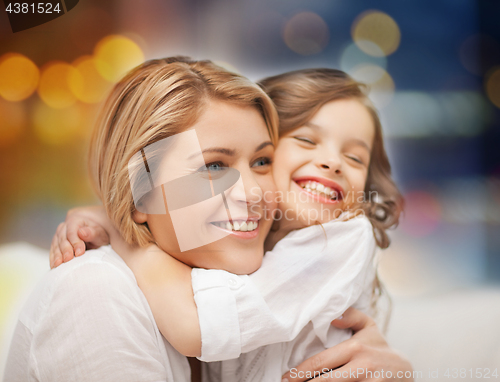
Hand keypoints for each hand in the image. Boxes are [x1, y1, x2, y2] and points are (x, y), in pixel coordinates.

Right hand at [49, 206, 110, 267]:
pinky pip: (52, 251)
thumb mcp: (100, 233)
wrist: (93, 237)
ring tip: (58, 265)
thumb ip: (92, 233)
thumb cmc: (98, 235)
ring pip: (56, 245)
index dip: (75, 243)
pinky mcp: (55, 244)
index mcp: (75, 221)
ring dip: (57, 256)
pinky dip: (53, 259)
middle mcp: (64, 227)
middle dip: (65, 250)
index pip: (72, 232)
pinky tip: (54, 266)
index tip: (80, 253)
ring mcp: (58, 236)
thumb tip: (82, 232)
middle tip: (68, 259)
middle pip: (63, 239)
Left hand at [281, 307, 413, 381]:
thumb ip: (351, 316)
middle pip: (325, 381)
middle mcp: (362, 366)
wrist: (407, 371)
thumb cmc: (380, 347)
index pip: (320, 362)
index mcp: (355, 348)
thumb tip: (332, 318)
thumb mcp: (369, 327)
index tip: (286, 378)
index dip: (300, 372)